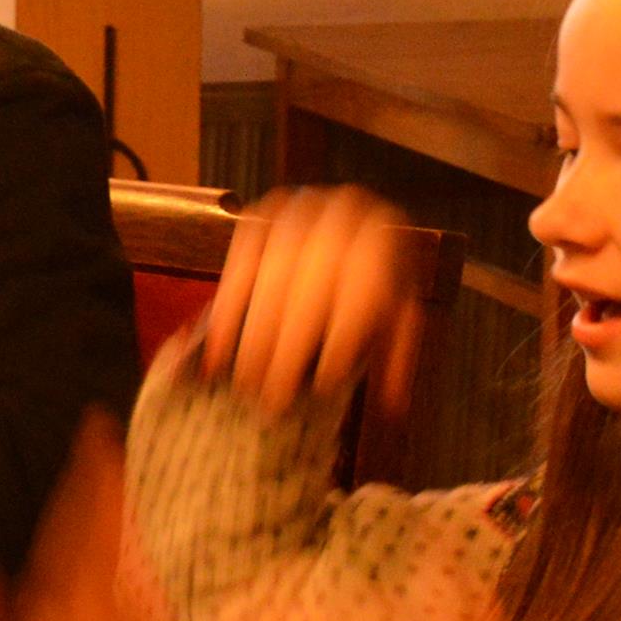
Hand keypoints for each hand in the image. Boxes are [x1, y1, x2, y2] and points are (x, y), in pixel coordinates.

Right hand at [196, 186, 407, 412]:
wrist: (354, 214)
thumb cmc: (379, 270)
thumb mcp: (402, 307)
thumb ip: (399, 354)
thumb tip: (393, 406)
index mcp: (381, 242)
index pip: (359, 299)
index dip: (339, 344)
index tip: (322, 385)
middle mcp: (338, 221)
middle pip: (308, 297)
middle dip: (286, 354)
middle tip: (272, 400)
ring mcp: (294, 215)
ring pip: (269, 287)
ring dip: (253, 342)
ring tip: (246, 384)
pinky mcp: (258, 218)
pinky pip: (237, 270)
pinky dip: (225, 315)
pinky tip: (219, 350)